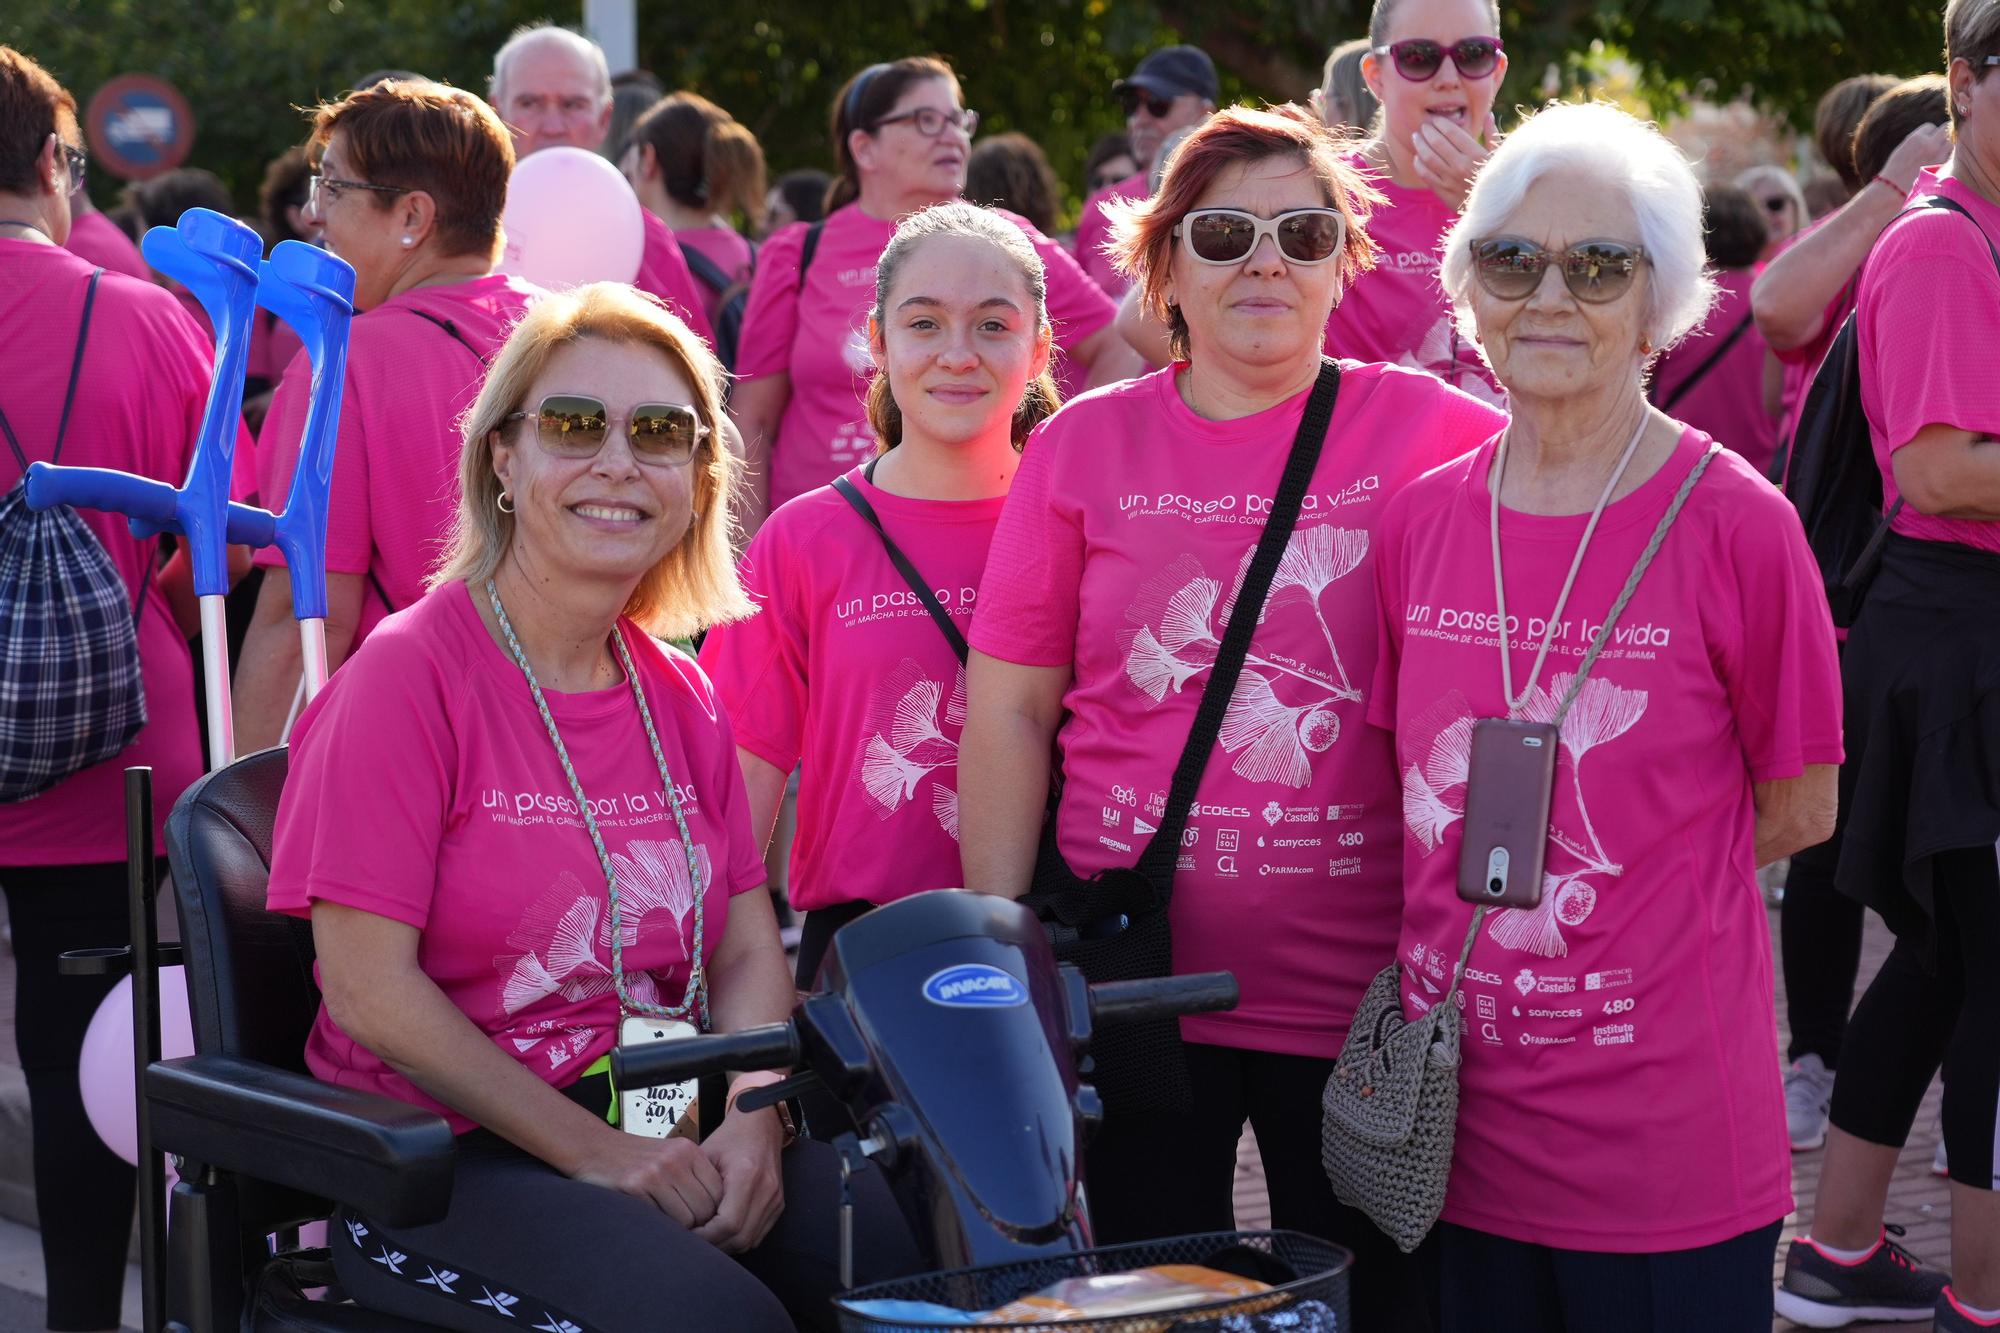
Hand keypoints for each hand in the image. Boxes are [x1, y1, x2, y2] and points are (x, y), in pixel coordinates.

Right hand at [570, 1125, 724, 1228]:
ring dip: (679, 1231)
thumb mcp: (669, 1156)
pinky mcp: (635, 1186)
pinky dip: (658, 1228)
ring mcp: (656, 1172)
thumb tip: (716, 1214)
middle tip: (687, 1235)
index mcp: (689, 1151)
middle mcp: (676, 1159)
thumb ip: (691, 1177)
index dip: (713, 1213)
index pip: (718, 1192)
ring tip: (668, 1231)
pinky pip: (659, 1220)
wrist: (593, 1146)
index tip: (702, 1224)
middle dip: (698, 1226)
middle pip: (705, 1208)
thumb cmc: (634, 1158)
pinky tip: (650, 1223)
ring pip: (686, 1219)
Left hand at [692, 1104, 786, 1253]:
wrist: (760, 1125)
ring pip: (749, 1240)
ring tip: (704, 1240)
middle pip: (740, 1237)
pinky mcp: (778, 1205)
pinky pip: (757, 1235)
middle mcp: (766, 1189)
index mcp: (747, 1175)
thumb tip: (677, 1219)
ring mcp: (775, 1199)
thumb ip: (694, 1188)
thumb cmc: (728, 1139)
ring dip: (726, 1246)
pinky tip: (721, 1234)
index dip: (706, 1236)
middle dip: (714, 1246)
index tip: (686, 1235)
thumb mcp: (705, 1156)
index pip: (728, 1223)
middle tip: (691, 1243)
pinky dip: (738, 1239)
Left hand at [1411, 112, 1499, 211]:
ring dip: (1420, 145)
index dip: (1441, 123)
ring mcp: (1450, 180)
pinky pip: (1425, 175)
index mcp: (1476, 154)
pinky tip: (1417, 157)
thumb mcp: (1499, 157)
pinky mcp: (1443, 192)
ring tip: (1416, 137)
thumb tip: (1488, 115)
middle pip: (1437, 142)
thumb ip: (1492, 136)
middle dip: (1428, 131)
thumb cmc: (1497, 179)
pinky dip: (1418, 164)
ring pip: (1428, 157)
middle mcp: (1461, 166)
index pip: (1453, 132)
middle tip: (1424, 126)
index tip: (1436, 119)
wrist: (1492, 210)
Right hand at [1878, 123, 1953, 195]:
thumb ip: (1917, 140)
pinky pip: (1950, 155)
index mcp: (1916, 138)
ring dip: (1946, 145)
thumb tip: (1930, 135)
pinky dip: (1946, 157)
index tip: (1924, 140)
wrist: (1893, 190)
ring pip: (1951, 141)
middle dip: (1941, 134)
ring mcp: (1938, 155)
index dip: (1928, 133)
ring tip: (1938, 153)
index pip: (1930, 126)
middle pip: (1945, 128)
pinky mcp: (1943, 166)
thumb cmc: (1894, 171)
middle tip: (1936, 142)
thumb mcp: (1902, 149)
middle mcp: (1930, 144)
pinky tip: (1937, 163)